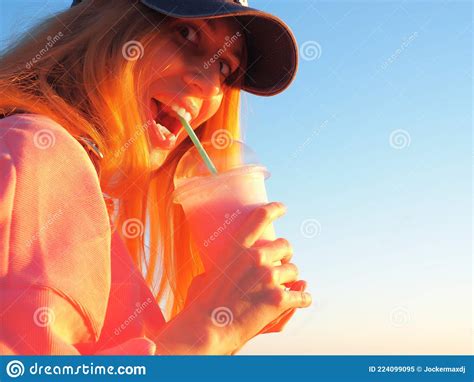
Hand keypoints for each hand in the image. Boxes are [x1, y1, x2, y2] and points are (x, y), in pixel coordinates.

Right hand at [183, 202, 311, 354]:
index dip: (274, 209)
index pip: (260, 218)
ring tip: (282, 290)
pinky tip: (301, 301)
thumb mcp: (205, 276)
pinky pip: (302, 295)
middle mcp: (255, 257)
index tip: (283, 208)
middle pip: (286, 246)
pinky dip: (303, 299)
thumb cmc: (201, 305)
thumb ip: (220, 268)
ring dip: (291, 281)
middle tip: (281, 267)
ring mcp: (268, 277)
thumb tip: (224, 269)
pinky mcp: (278, 299)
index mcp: (237, 248)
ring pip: (295, 271)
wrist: (206, 329)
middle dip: (285, 256)